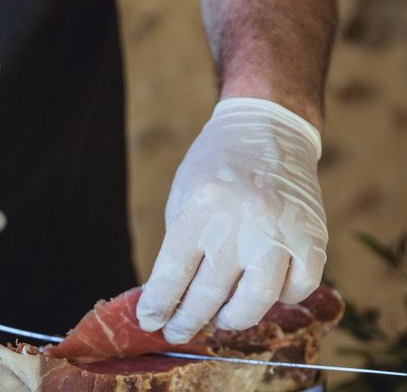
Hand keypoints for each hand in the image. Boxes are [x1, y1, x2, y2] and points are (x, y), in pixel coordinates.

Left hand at [136, 98, 326, 343]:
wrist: (266, 130)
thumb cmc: (215, 166)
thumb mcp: (183, 198)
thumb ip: (181, 246)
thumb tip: (173, 297)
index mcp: (199, 209)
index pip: (173, 274)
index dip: (159, 306)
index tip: (150, 321)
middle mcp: (240, 222)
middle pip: (210, 294)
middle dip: (188, 321)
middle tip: (179, 331)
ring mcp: (279, 230)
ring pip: (256, 301)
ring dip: (233, 320)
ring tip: (220, 320)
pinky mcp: (311, 234)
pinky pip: (299, 286)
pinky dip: (282, 299)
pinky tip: (264, 294)